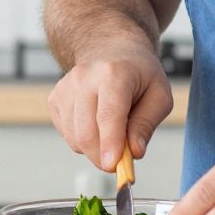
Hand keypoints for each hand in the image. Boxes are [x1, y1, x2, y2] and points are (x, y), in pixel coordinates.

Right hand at [48, 45, 172, 171]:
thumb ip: (147, 124)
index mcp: (114, 73)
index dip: (110, 143)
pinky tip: (96, 122)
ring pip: (75, 138)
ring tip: (113, 128)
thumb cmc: (138, 73)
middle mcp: (84, 78)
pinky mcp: (55, 99)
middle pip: (87, 132)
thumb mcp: (159, 94)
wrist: (109, 48)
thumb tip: (134, 152)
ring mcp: (65, 88)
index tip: (112, 166)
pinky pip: (68, 135)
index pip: (108, 114)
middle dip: (104, 156)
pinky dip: (83, 139)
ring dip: (95, 148)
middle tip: (122, 159)